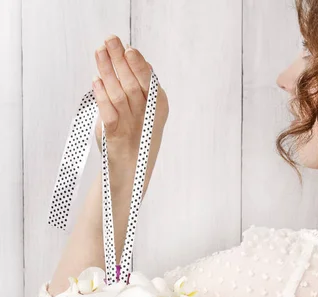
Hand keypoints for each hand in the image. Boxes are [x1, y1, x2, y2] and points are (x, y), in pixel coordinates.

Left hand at [93, 34, 168, 169]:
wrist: (130, 172)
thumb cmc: (137, 137)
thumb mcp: (145, 111)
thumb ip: (140, 87)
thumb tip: (133, 57)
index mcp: (158, 108)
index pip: (149, 82)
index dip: (138, 64)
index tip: (127, 47)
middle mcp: (146, 117)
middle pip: (133, 84)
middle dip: (120, 61)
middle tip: (109, 40)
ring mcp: (131, 127)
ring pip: (119, 94)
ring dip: (108, 72)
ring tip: (99, 52)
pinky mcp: (115, 137)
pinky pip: (108, 113)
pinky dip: (101, 96)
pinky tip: (96, 81)